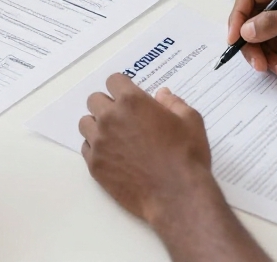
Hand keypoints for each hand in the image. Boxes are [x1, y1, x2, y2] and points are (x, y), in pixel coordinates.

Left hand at [78, 75, 217, 224]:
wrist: (177, 196)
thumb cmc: (187, 156)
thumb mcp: (191, 121)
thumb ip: (173, 103)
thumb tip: (162, 94)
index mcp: (132, 102)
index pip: (113, 81)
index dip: (122, 88)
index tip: (130, 98)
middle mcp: (110, 118)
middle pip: (94, 100)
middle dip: (108, 105)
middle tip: (124, 119)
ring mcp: (99, 142)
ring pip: (86, 123)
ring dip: (98, 126)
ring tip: (116, 137)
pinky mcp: (95, 165)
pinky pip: (86, 148)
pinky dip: (96, 148)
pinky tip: (113, 156)